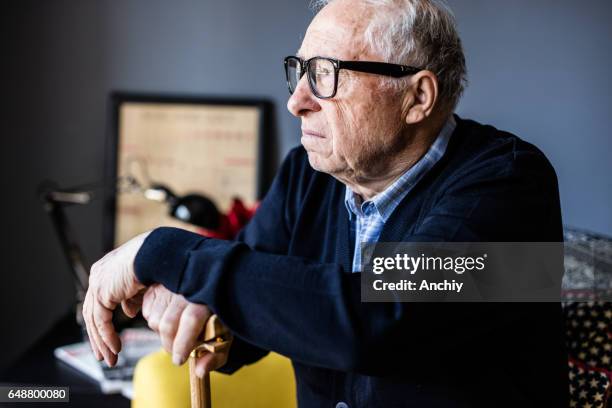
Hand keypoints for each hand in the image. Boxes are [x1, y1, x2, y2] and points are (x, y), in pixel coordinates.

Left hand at [82, 231, 149, 365]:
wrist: (158, 253)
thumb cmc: (158, 262)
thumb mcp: (144, 285)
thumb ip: (133, 298)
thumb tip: (129, 312)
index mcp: (108, 270)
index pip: (100, 302)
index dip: (106, 323)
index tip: (112, 339)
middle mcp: (99, 275)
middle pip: (93, 313)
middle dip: (100, 337)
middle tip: (105, 354)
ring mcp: (98, 282)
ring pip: (94, 320)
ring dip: (103, 341)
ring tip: (110, 357)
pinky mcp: (102, 292)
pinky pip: (101, 321)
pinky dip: (108, 336)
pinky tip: (116, 348)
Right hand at [142, 284, 231, 376]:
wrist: (209, 295)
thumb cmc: (217, 320)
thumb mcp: (223, 337)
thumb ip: (215, 356)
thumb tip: (200, 371)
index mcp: (208, 300)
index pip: (191, 321)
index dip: (183, 344)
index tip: (179, 360)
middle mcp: (188, 290)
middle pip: (169, 323)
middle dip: (170, 345)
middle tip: (177, 353)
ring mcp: (170, 287)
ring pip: (155, 319)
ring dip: (161, 333)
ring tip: (176, 332)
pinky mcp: (157, 287)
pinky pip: (147, 311)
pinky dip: (154, 320)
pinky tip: (168, 319)